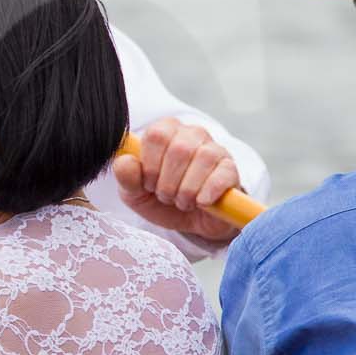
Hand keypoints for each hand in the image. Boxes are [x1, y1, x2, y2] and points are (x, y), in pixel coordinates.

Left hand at [112, 117, 241, 243]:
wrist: (191, 222)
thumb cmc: (161, 200)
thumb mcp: (136, 194)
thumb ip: (126, 178)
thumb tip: (126, 161)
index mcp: (165, 132)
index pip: (156, 134)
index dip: (151, 165)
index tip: (150, 184)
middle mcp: (191, 133)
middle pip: (179, 148)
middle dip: (168, 182)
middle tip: (167, 197)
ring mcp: (214, 149)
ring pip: (203, 158)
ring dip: (187, 190)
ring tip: (184, 201)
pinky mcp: (230, 169)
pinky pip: (222, 174)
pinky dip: (208, 192)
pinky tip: (201, 202)